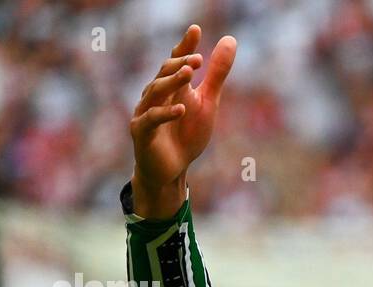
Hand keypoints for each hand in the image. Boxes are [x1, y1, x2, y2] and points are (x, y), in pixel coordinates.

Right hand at [129, 24, 235, 217]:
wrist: (172, 169)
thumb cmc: (187, 134)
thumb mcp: (208, 102)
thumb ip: (217, 74)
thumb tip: (230, 40)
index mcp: (171, 86)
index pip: (176, 61)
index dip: (184, 46)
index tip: (196, 30)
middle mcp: (155, 95)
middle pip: (164, 73)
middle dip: (179, 64)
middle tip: (197, 59)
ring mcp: (146, 112)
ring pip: (155, 92)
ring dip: (171, 81)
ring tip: (188, 74)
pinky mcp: (142, 132)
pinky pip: (151, 120)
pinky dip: (165, 114)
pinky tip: (181, 109)